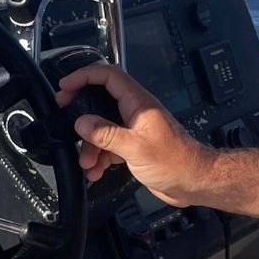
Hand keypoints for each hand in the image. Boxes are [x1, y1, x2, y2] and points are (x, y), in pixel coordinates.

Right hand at [56, 62, 212, 200]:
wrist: (194, 182)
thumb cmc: (177, 162)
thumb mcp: (136, 147)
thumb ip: (106, 134)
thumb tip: (82, 123)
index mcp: (139, 103)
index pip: (109, 76)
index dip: (85, 76)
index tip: (66, 86)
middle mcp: (136, 112)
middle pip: (101, 100)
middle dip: (81, 111)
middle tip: (64, 115)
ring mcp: (134, 129)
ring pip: (102, 127)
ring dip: (91, 144)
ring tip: (87, 161)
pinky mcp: (134, 146)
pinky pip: (109, 145)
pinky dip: (100, 156)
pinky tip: (97, 170)